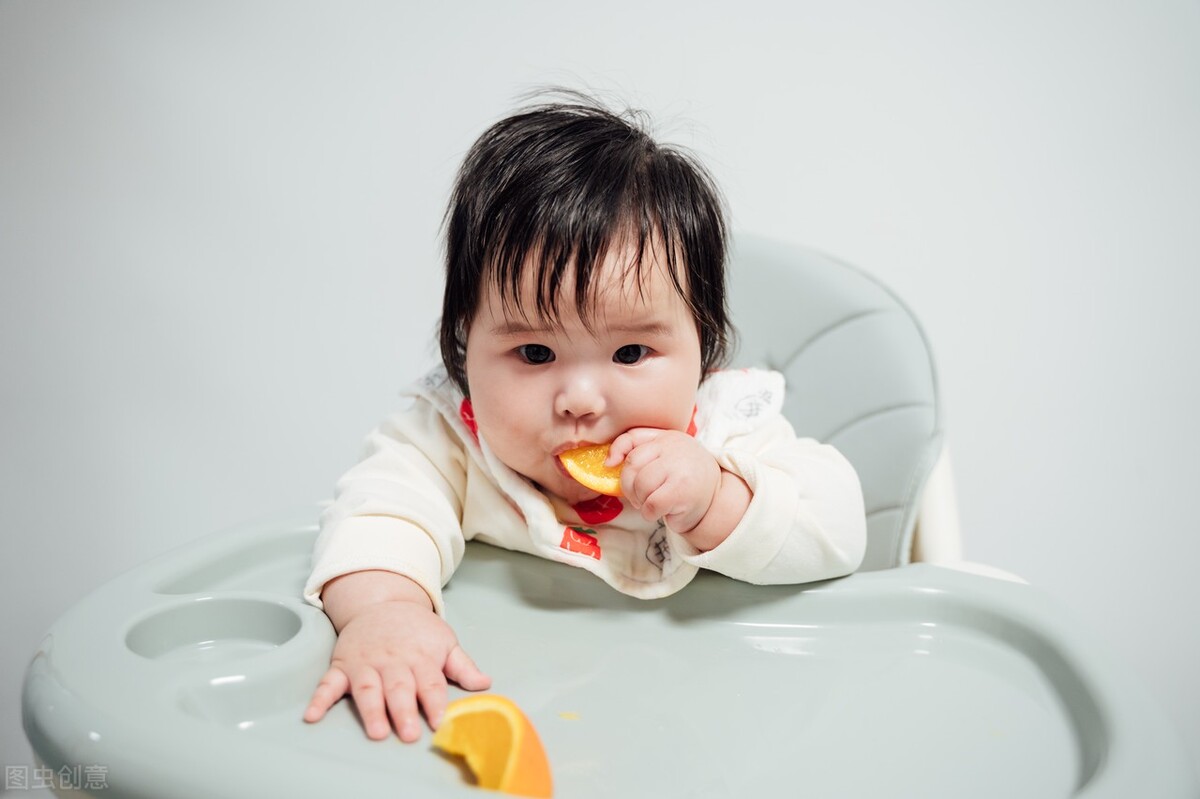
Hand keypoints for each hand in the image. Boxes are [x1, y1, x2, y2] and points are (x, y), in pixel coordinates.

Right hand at [304, 577, 490, 741]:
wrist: (382, 602)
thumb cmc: (417, 629)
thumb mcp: (444, 641)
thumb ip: (462, 666)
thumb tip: (485, 683)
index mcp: (420, 657)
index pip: (430, 681)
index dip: (435, 701)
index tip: (439, 720)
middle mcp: (392, 661)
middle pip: (398, 687)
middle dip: (404, 710)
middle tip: (408, 733)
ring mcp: (366, 663)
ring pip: (367, 687)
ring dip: (370, 709)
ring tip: (376, 731)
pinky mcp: (343, 665)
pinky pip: (328, 682)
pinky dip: (319, 698)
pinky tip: (312, 715)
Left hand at [607, 428, 720, 533]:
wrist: (716, 498)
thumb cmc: (683, 477)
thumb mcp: (663, 455)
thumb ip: (636, 448)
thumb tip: (608, 462)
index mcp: (667, 437)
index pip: (631, 439)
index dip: (617, 453)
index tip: (611, 466)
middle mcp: (674, 449)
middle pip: (632, 466)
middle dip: (628, 486)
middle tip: (639, 495)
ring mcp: (679, 470)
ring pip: (640, 485)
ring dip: (640, 501)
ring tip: (652, 502)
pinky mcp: (682, 492)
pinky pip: (651, 504)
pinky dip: (650, 512)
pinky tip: (661, 511)